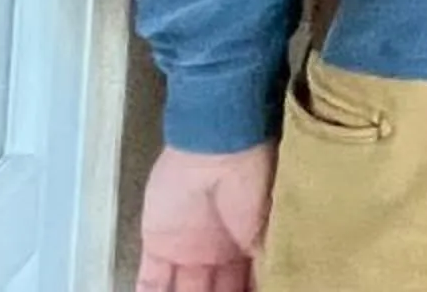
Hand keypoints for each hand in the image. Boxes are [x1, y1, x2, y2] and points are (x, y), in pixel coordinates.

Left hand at [138, 142, 274, 291]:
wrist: (220, 149)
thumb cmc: (255, 184)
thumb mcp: (270, 229)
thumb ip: (267, 263)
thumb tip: (277, 282)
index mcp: (251, 246)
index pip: (248, 284)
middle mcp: (221, 251)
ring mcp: (188, 249)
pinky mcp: (158, 245)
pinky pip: (150, 282)